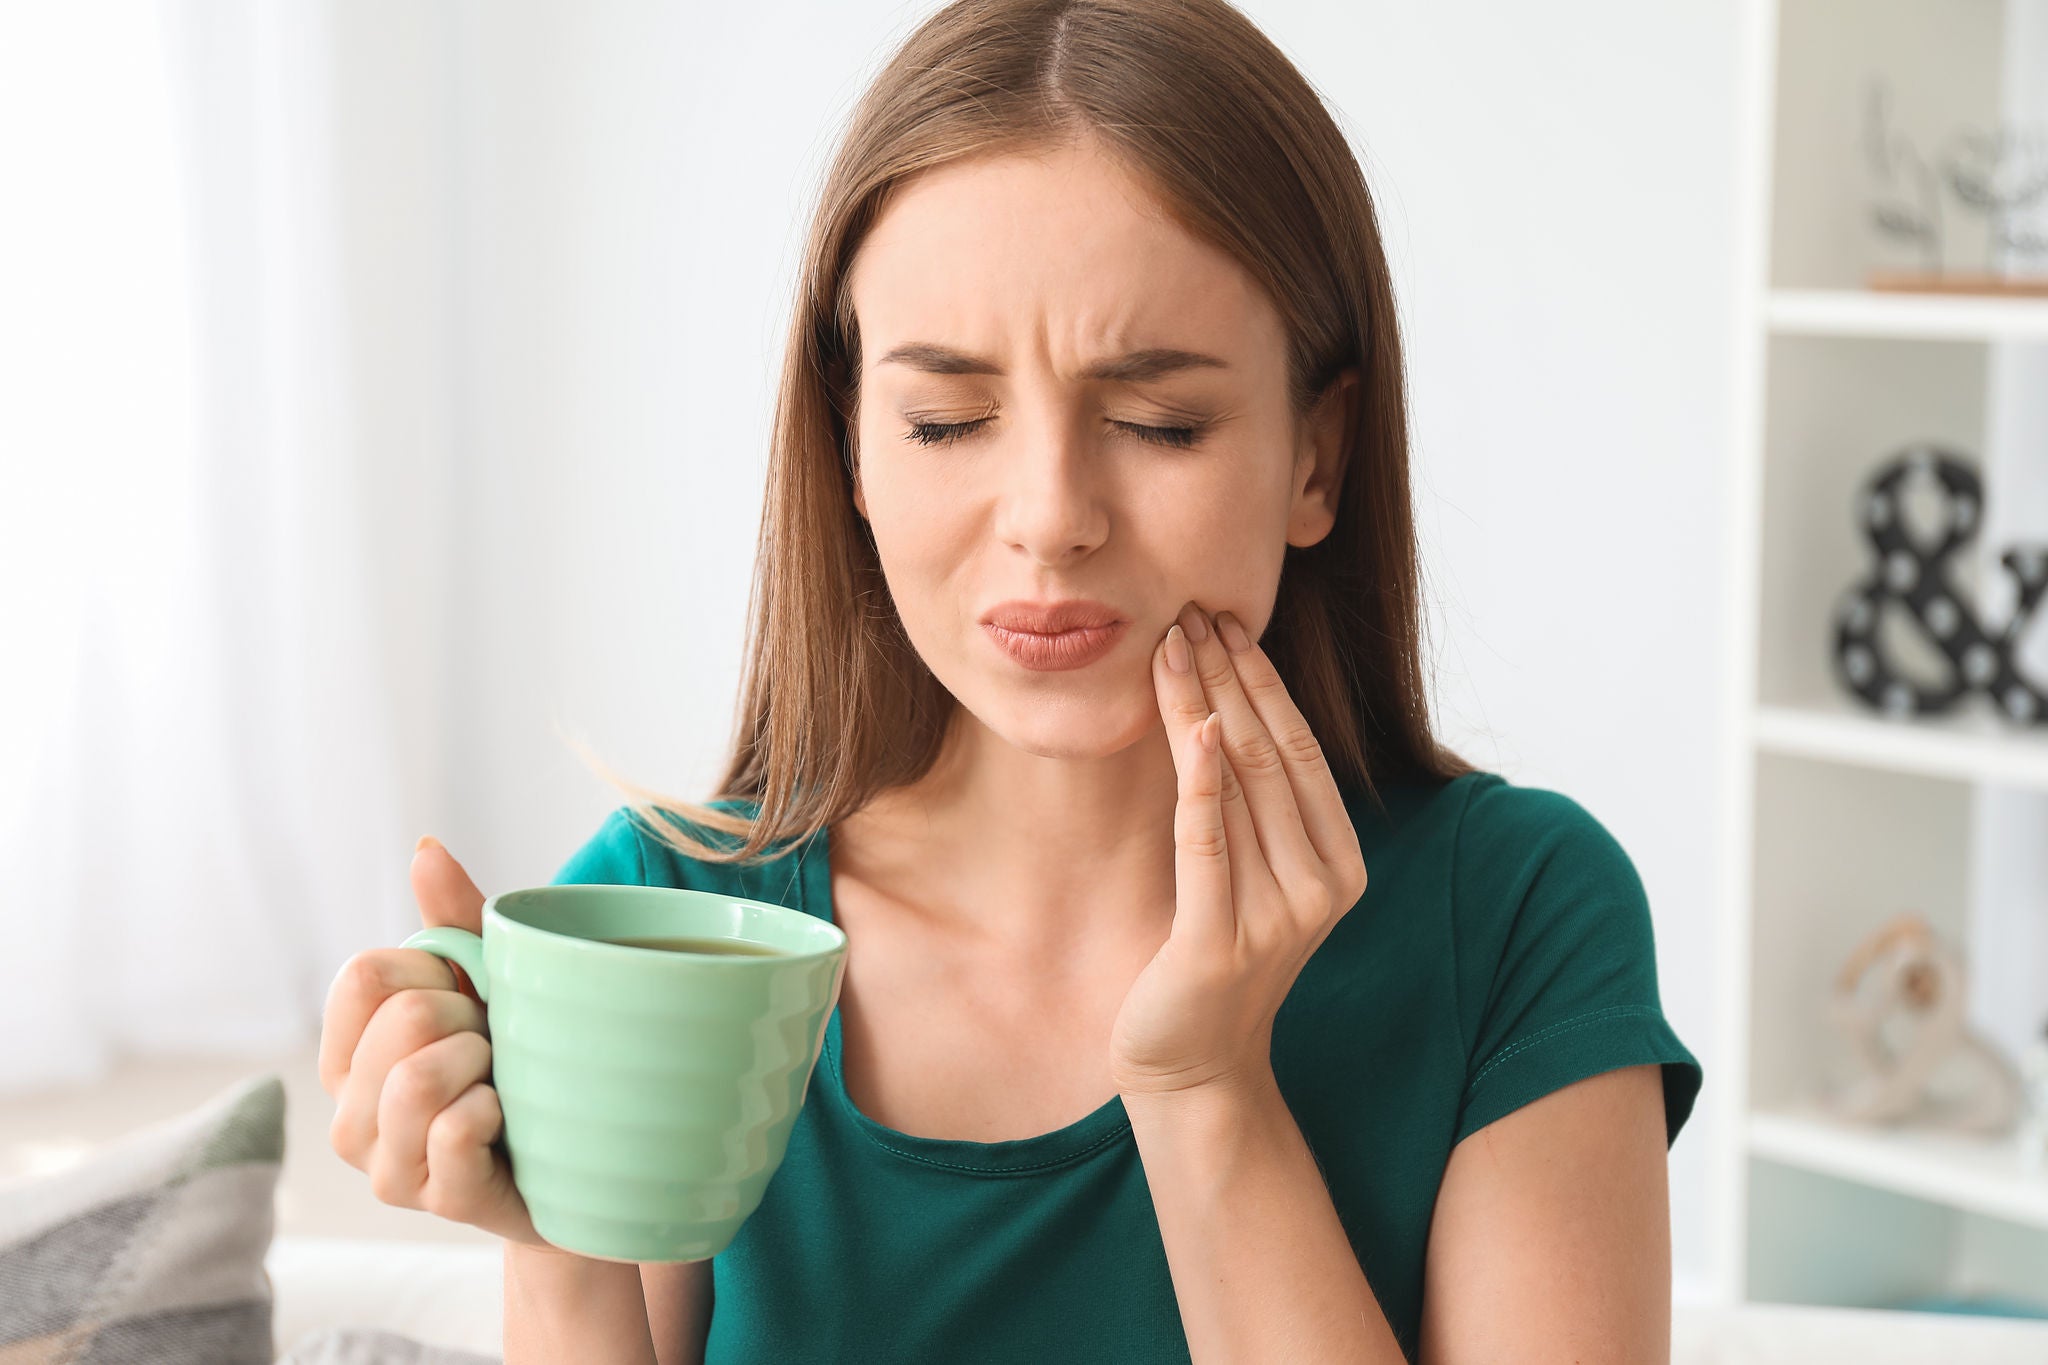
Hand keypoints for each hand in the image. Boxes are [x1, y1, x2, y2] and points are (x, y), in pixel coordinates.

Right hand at [320, 837, 560, 1251]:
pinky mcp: (438, 1202)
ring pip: (416, 1079)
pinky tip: (509, 1118)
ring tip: (501, 1079)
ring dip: (481, 1062)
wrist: (581, 1162)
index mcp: (348, 1055)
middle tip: (494, 1047)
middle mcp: (350, 1115)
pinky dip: (493, 1108)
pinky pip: (454, 1130)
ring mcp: (387, 1167)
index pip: (362, 977)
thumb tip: (425, 847)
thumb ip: (453, 921)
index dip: (434, 971)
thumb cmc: (521, 1066)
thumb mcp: (490, 986)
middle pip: (401, 1019)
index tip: (467, 998)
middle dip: (468, 1016)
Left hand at [1109, 601, 1369, 1098]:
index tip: (1226, 619)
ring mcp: (1276, 918)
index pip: (1300, 750)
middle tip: (1191, 610)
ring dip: (1200, 705)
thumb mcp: (1248, 872)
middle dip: (1229, 676)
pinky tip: (1186, 727)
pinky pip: (1208, 846)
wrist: (1193, 1065)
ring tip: (1170, 645)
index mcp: (1341, 864)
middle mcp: (1321, 887)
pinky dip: (1198, 784)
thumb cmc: (1215, 956)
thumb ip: (1254, 806)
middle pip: (1269, 755)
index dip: (1263, 681)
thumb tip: (1223, 707)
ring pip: (1237, 785)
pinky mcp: (1219, 944)